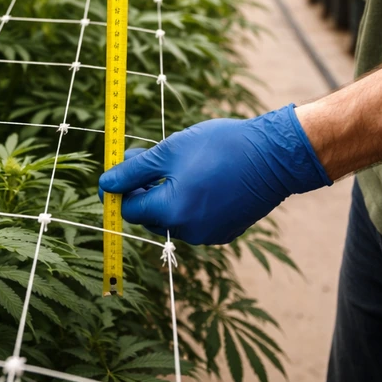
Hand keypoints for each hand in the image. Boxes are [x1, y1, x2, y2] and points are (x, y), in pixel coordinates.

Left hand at [98, 105, 330, 244]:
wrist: (275, 155)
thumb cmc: (220, 147)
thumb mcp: (169, 151)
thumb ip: (134, 171)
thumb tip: (106, 184)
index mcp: (171, 212)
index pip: (129, 209)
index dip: (120, 189)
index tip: (118, 170)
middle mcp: (189, 231)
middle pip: (149, 216)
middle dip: (142, 189)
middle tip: (141, 157)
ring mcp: (209, 235)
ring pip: (173, 217)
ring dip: (165, 194)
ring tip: (173, 163)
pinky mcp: (226, 231)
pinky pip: (195, 219)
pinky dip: (189, 201)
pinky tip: (199, 177)